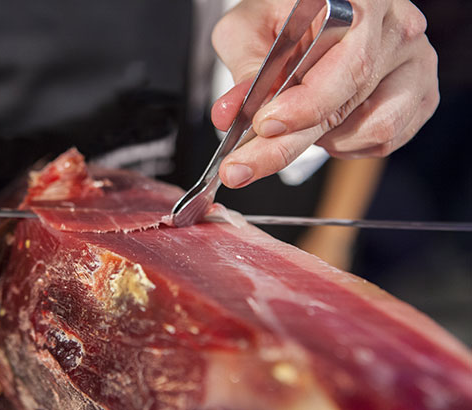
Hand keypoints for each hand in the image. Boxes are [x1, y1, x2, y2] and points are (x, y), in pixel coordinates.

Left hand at [211, 0, 438, 187]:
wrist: (317, 11)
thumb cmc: (286, 14)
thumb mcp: (251, 27)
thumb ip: (243, 67)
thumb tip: (229, 114)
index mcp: (360, 1)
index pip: (345, 62)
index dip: (304, 103)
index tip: (263, 125)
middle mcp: (397, 29)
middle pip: (349, 103)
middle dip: (287, 144)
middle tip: (242, 167)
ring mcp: (415, 63)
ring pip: (372, 129)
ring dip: (322, 140)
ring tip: (297, 120)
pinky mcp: (420, 96)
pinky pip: (383, 141)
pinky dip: (345, 144)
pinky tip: (327, 123)